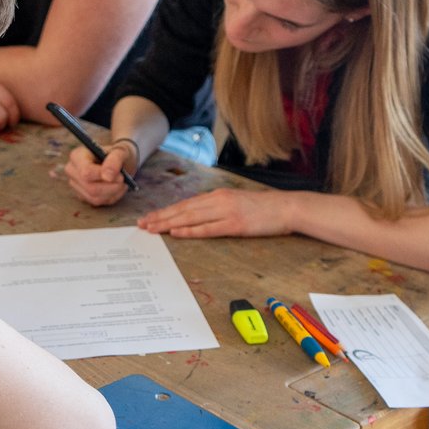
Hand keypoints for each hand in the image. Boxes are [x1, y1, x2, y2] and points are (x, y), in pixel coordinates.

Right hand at [61, 141, 133, 207]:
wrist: (117, 161)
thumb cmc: (117, 154)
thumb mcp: (120, 151)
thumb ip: (114, 160)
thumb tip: (107, 177)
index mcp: (77, 156)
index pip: (86, 171)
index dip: (103, 176)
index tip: (119, 175)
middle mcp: (72, 171)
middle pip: (90, 187)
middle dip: (111, 186)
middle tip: (123, 179)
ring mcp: (76, 185)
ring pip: (94, 197)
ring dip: (113, 192)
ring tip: (122, 183)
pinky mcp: (82, 196)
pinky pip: (97, 202)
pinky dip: (111, 197)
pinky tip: (116, 188)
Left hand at [137, 187, 298, 238]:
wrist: (286, 207)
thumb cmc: (263, 208)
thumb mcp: (236, 202)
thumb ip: (217, 207)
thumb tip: (198, 215)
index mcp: (218, 195)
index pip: (186, 204)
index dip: (166, 211)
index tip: (150, 217)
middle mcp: (218, 201)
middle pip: (183, 209)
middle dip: (161, 217)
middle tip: (142, 224)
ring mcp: (226, 212)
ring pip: (190, 217)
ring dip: (169, 223)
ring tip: (152, 228)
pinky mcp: (235, 224)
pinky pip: (207, 228)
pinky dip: (190, 230)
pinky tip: (176, 233)